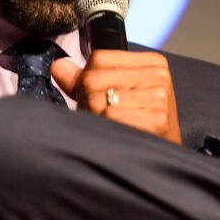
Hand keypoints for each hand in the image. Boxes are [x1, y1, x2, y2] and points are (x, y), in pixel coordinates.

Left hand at [51, 50, 181, 143]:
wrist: (156, 161)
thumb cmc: (134, 126)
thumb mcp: (112, 96)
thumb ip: (83, 79)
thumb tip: (59, 65)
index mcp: (151, 62)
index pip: (98, 58)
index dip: (88, 81)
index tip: (104, 98)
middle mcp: (159, 75)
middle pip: (94, 78)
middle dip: (91, 101)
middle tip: (107, 118)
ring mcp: (159, 96)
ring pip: (98, 98)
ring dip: (97, 117)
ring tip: (115, 127)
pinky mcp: (156, 119)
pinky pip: (110, 116)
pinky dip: (107, 129)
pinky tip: (121, 134)